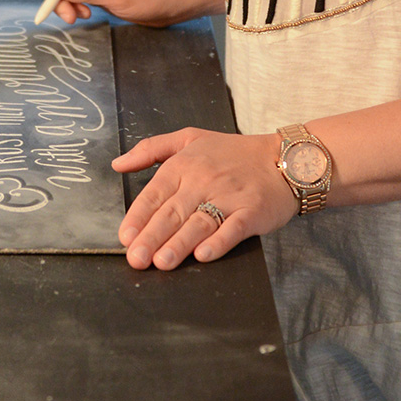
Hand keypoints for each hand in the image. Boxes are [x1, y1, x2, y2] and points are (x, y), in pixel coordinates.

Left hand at [113, 127, 297, 267]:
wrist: (283, 160)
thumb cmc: (233, 153)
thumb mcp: (189, 139)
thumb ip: (150, 149)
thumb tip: (117, 164)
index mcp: (184, 164)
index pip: (155, 193)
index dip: (139, 216)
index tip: (125, 237)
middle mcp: (204, 180)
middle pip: (173, 212)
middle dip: (152, 237)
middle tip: (136, 259)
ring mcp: (229, 196)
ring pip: (199, 222)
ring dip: (179, 244)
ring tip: (162, 262)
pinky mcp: (252, 211)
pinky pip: (232, 228)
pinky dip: (218, 242)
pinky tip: (203, 255)